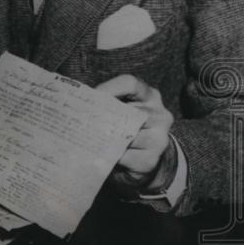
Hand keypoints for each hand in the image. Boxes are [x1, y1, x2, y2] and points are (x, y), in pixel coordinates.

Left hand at [95, 74, 175, 194]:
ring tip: (89, 136)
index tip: (93, 95)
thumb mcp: (123, 108)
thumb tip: (84, 103)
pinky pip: (125, 156)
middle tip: (85, 119)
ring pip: (128, 136)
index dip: (109, 88)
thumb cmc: (127, 126)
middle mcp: (160, 115)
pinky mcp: (150, 160)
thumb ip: (110, 103)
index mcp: (150, 96)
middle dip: (105, 116)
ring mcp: (158, 139)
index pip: (130, 84)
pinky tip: (99, 152)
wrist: (144, 157)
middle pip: (130, 111)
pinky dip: (110, 154)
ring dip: (107, 137)